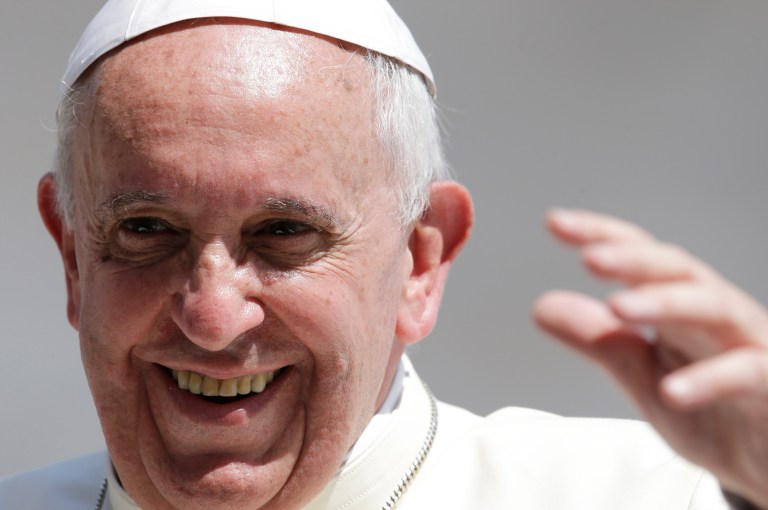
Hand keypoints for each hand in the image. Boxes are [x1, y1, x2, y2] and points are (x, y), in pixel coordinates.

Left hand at [534, 209, 767, 506]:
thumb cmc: (715, 413)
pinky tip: (672, 390)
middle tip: (590, 257)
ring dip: (665, 302)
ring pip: (712, 306)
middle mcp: (714, 315)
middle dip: (633, 258)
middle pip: (676, 270)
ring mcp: (749, 345)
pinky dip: (711, 379)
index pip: (640, 258)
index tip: (555, 222)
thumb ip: (600, 342)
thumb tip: (542, 306)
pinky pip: (748, 373)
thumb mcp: (643, 378)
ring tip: (618, 306)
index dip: (602, 236)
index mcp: (679, 307)